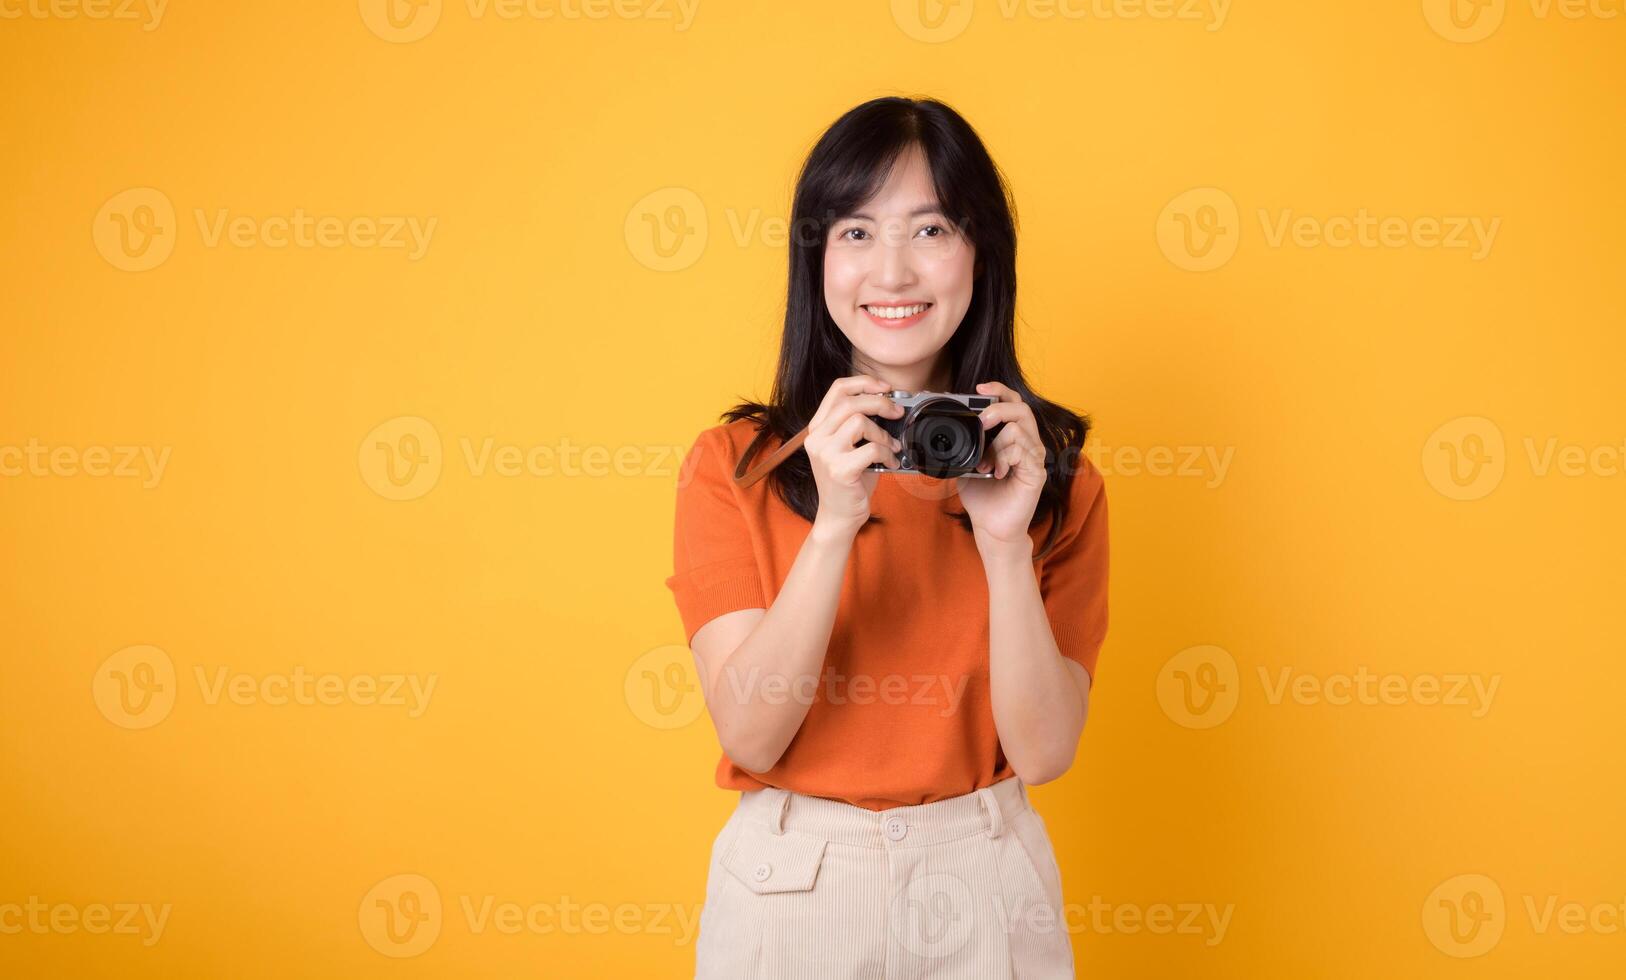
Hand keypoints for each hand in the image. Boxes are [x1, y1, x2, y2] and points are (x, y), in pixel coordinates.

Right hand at [807, 375, 904, 535]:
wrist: (839, 516)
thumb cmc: (849, 481)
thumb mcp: (850, 448)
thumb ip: (860, 425)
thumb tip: (892, 405)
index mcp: (818, 428)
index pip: (837, 390)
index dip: (863, 383)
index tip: (884, 388)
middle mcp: (816, 438)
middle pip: (850, 402)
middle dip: (880, 403)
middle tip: (897, 413)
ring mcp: (825, 453)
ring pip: (859, 422)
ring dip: (883, 433)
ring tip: (891, 446)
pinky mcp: (839, 469)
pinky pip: (871, 449)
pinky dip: (887, 454)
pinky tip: (890, 463)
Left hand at [957, 381, 1046, 553]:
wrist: (990, 527)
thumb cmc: (982, 497)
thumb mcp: (966, 463)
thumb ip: (965, 443)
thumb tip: (947, 424)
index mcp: (1012, 438)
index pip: (1013, 403)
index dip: (1000, 390)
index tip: (980, 387)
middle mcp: (1027, 444)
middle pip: (1022, 408)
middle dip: (998, 410)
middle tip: (981, 422)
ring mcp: (1034, 458)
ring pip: (1018, 430)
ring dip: (995, 445)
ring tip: (984, 464)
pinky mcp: (1037, 473)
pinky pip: (1022, 452)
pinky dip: (1004, 459)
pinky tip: (996, 473)